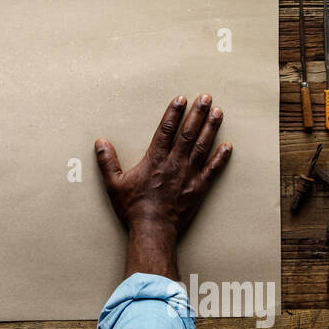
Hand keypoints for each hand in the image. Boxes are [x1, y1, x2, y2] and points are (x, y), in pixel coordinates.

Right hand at [94, 95, 231, 278]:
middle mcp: (174, 164)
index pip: (166, 130)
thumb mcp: (114, 184)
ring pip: (202, 146)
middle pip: (188, 133)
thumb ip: (108, 162)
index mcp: (155, 160)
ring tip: (218, 112)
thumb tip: (100, 143)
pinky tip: (228, 146)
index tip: (182, 99)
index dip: (174, 113)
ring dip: (211, 128)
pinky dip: (221, 158)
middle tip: (206, 98)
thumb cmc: (133, 208)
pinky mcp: (199, 188)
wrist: (153, 230)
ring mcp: (189, 175)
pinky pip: (213, 170)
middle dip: (198, 114)